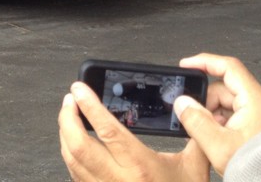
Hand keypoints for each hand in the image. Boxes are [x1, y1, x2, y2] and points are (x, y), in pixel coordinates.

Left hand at [59, 82, 209, 181]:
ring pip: (72, 161)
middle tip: (69, 100)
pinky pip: (76, 176)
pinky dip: (70, 156)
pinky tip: (73, 144)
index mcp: (140, 167)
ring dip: (65, 136)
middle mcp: (119, 181)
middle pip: (78, 146)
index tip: (79, 89)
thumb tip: (192, 110)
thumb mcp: (194, 169)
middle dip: (67, 118)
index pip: (107, 131)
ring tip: (68, 117)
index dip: (89, 106)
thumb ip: (195, 136)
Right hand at [174, 53, 260, 175]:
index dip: (204, 62)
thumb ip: (196, 121)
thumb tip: (182, 103)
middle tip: (197, 122)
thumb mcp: (218, 146)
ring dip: (215, 116)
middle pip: (225, 88)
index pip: (228, 67)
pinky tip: (220, 140)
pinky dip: (224, 123)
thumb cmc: (260, 170)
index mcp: (257, 101)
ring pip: (230, 102)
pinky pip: (238, 114)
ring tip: (212, 138)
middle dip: (207, 103)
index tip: (186, 65)